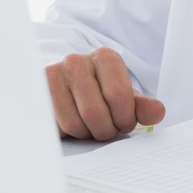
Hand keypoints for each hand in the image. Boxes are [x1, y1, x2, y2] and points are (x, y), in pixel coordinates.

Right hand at [46, 47, 164, 139]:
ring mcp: (52, 75)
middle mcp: (76, 61)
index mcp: (105, 58)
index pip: (118, 95)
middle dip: (105, 130)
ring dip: (86, 134)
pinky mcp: (35, 94)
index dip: (124, 118)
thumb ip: (142, 106)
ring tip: (89, 127)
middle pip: (95, 112)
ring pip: (74, 122)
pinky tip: (72, 126)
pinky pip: (55, 126)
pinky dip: (67, 134)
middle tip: (106, 130)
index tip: (124, 123)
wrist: (65, 90)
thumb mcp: (125, 99)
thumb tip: (158, 112)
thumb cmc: (100, 95)